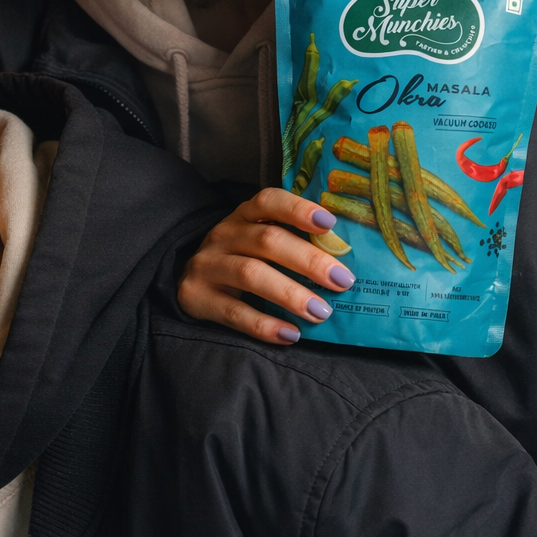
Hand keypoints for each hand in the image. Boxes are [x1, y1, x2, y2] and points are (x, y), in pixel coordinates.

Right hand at [177, 189, 355, 344]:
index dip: (298, 209)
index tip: (330, 224)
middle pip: (267, 240)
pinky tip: (291, 335)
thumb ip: (294, 244)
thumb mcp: (259, 243)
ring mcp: (207, 265)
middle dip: (309, 260)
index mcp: (243, 215)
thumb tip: (346, 262)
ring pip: (251, 274)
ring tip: (321, 312)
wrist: (190, 283)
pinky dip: (265, 325)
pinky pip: (234, 312)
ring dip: (290, 293)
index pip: (269, 201)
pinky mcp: (196, 297)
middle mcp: (223, 234)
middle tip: (343, 281)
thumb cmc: (241, 260)